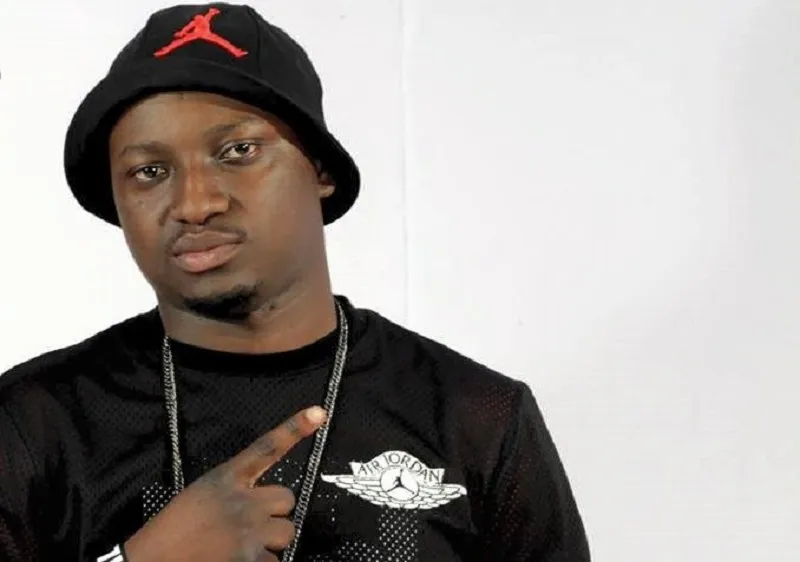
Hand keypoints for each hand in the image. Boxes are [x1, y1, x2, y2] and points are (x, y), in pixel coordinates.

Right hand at [124, 407, 326, 561]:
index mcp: (226, 477)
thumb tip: (263, 504)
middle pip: (287, 499)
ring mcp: (249, 530)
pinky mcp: (250, 558)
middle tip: (253, 525)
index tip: (318, 412)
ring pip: (286, 532)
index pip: (266, 447)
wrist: (151, 560)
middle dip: (275, 513)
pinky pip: (274, 561)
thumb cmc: (173, 528)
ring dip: (271, 542)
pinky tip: (238, 561)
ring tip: (243, 546)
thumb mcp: (202, 494)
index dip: (294, 428)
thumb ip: (234, 491)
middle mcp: (243, 499)